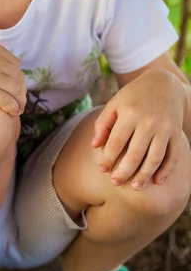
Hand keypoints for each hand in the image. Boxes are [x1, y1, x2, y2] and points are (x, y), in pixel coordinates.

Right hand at [0, 39, 26, 116]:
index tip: (14, 85)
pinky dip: (14, 107)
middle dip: (21, 90)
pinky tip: (13, 113)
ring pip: (17, 90)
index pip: (14, 63)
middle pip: (18, 77)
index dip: (16, 76)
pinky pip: (8, 100)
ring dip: (20, 101)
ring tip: (19, 109)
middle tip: (20, 100)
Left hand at [91, 69, 185, 189]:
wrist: (164, 83)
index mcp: (129, 113)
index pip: (116, 142)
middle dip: (124, 171)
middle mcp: (148, 121)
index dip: (108, 158)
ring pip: (155, 157)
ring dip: (145, 175)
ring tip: (135, 187)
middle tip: (115, 183)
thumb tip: (94, 146)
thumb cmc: (134, 95)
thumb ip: (103, 124)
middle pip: (135, 153)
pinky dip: (167, 170)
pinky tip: (157, 181)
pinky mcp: (176, 132)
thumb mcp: (115, 103)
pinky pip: (173, 155)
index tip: (102, 170)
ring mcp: (164, 128)